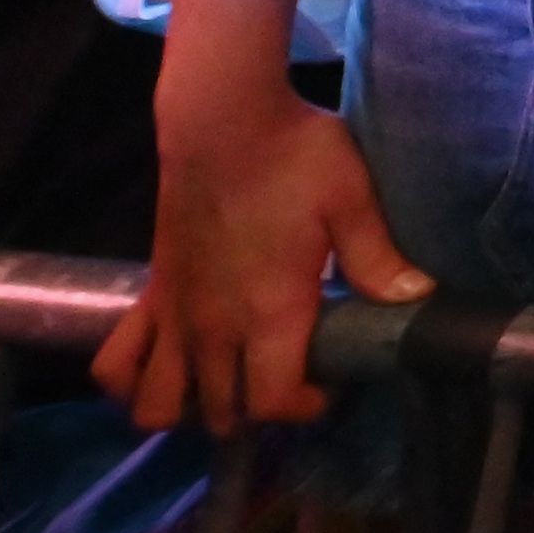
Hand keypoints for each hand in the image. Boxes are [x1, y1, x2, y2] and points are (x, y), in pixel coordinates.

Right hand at [97, 89, 428, 432]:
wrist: (221, 118)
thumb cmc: (294, 154)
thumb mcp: (352, 199)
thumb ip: (379, 257)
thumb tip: (417, 299)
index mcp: (269, 311)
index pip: (273, 402)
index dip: (305, 409)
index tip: (330, 386)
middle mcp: (214, 326)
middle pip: (222, 414)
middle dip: (257, 414)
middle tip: (288, 379)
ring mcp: (175, 315)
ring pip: (157, 406)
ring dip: (190, 410)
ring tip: (226, 385)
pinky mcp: (151, 294)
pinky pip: (116, 362)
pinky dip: (132, 380)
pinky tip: (166, 367)